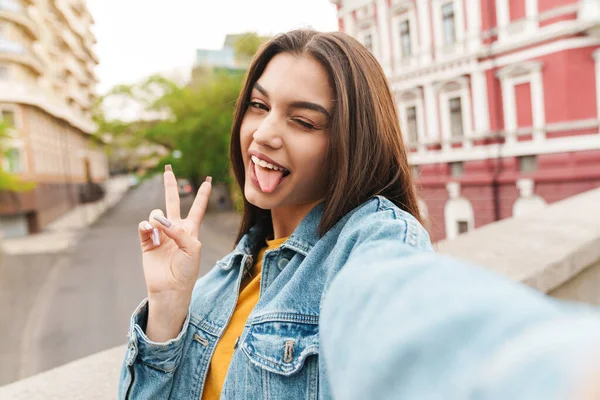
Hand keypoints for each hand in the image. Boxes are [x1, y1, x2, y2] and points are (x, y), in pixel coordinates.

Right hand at [137, 166, 211, 339]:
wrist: (171, 288)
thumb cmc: (186, 270)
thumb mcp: (192, 249)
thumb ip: (179, 231)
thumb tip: (160, 220)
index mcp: (191, 230)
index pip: (197, 207)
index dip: (202, 194)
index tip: (208, 180)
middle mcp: (175, 229)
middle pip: (172, 201)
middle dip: (170, 185)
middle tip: (167, 169)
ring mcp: (160, 234)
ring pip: (156, 214)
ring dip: (158, 220)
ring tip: (160, 234)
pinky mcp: (147, 242)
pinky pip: (144, 227)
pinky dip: (146, 226)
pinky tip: (149, 231)